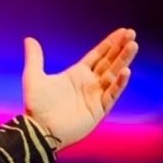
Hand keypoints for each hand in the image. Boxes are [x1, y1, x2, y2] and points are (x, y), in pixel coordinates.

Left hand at [22, 27, 137, 149]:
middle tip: (132, 34)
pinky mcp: (98, 110)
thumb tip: (29, 39)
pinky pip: (112, 94)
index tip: (123, 31)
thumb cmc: (36, 107)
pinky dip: (119, 84)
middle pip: (110, 62)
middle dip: (121, 48)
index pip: (98, 55)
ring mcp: (95, 96)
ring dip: (123, 61)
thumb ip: (35, 58)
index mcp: (77, 74)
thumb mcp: (33, 77)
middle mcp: (89, 84)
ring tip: (133, 46)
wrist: (39, 130)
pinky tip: (125, 71)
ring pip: (114, 75)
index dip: (110, 44)